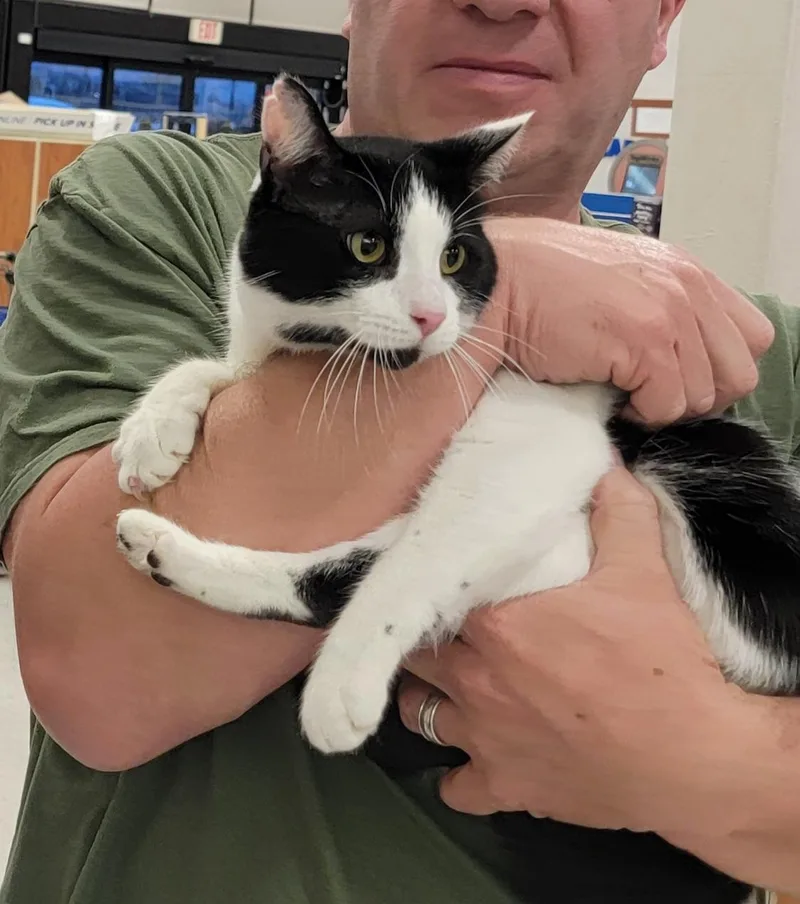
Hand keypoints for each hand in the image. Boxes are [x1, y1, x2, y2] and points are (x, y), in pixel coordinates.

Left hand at [399, 468, 762, 837]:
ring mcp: (484, 738)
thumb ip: (618, 513)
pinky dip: (461, 775)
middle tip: (447, 631)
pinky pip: (457, 789)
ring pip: (420, 716)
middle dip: (425, 641)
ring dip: (430, 699)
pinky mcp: (505, 787)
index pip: (431, 596)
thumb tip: (606, 470)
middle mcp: (475, 679)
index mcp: (496, 622)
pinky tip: (475, 760)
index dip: (430, 588)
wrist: (692, 755)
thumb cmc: (659, 660)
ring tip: (452, 688)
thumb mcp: (643, 571)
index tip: (436, 583)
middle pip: (416, 654)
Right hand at [486, 219, 773, 423]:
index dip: (717, 370)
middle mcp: (690, 288)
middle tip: (648, 394)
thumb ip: (663, 308)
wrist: (497, 282)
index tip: (674, 380)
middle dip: (696, 396)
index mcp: (689, 272)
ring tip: (621, 391)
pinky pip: (665, 406)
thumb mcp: (621, 283)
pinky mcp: (644, 342)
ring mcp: (670, 314)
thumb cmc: (542, 285)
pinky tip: (607, 393)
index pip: (751, 338)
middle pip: (738, 374)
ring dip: (662, 407)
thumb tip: (683, 361)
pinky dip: (638, 414)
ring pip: (702, 397)